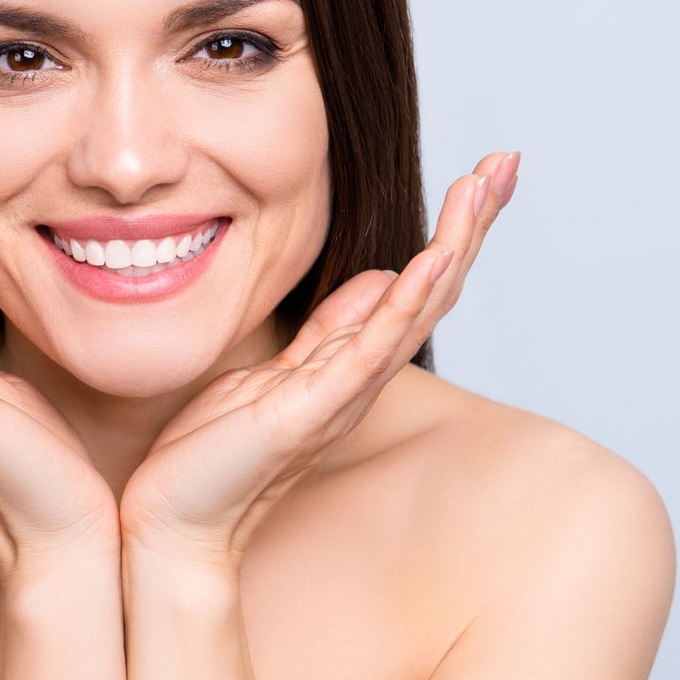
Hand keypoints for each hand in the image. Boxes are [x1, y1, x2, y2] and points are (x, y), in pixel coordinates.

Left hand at [117, 150, 520, 572]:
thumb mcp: (279, 369)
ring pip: (415, 310)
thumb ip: (332, 328)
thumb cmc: (216, 450)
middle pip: (433, 290)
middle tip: (505, 160)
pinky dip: (407, 304)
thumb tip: (381, 276)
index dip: (452, 231)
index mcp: (351, 364)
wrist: (174, 518)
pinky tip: (435, 259)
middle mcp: (360, 378)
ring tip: (483, 187)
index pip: (417, 286)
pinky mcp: (310, 413)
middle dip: (471, 225)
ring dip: (452, 245)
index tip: (482, 174)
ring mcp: (340, 395)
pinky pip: (370, 352)